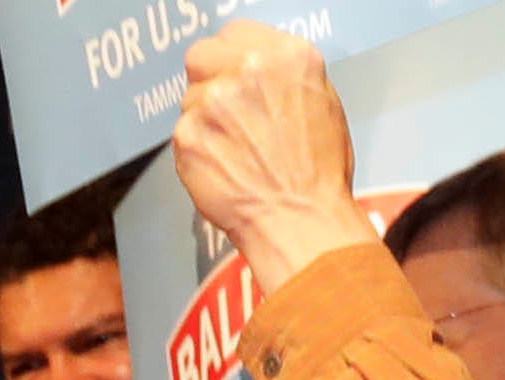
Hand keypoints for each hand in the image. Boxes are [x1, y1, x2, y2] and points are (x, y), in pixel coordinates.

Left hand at [175, 23, 364, 290]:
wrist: (300, 221)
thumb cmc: (318, 174)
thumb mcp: (321, 103)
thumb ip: (284, 76)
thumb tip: (257, 69)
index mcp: (287, 55)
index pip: (234, 33)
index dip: (231, 58)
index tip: (232, 77)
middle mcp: (248, 69)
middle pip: (201, 55)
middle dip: (209, 80)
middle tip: (224, 114)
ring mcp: (214, 102)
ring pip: (190, 98)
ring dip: (204, 120)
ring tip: (234, 152)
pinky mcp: (188, 135)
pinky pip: (183, 133)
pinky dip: (197, 151)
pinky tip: (222, 168)